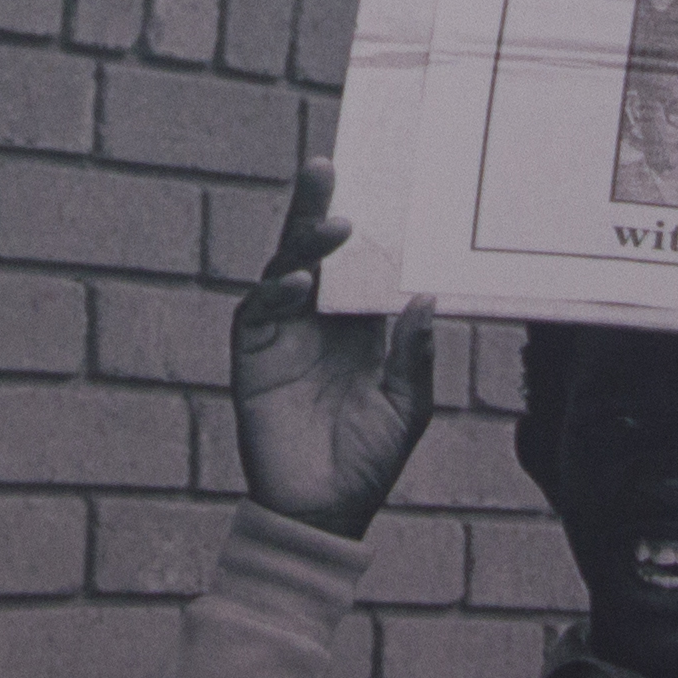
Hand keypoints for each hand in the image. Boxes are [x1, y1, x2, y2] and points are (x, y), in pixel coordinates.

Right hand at [227, 160, 431, 540]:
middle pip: (312, 252)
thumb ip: (413, 353)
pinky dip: (275, 294)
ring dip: (302, 245)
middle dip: (314, 208)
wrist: (324, 512)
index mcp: (357, 326)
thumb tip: (424, 296)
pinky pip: (257, 314)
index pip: (357, 263)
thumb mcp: (406, 406)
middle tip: (325, 165)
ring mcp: (282, 335)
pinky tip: (298, 284)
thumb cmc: (367, 462)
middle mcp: (317, 321)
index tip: (377, 182)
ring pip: (283, 270)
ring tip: (333, 225)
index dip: (363, 226)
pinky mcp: (253, 357)